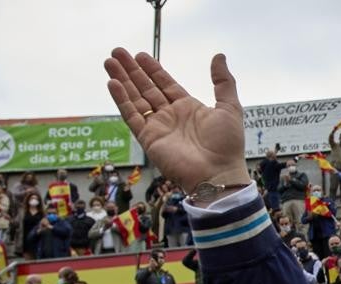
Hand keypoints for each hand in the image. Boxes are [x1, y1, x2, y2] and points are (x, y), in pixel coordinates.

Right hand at [104, 49, 249, 191]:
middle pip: (146, 88)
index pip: (165, 84)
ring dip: (122, 81)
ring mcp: (158, 127)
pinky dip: (122, 100)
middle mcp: (171, 116)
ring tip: (110, 62)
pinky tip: (113, 84)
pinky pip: (132, 116)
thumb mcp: (230, 107)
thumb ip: (223, 82)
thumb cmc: (227, 144)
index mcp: (188, 108)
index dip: (153, 69)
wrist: (218, 174)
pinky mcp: (148, 138)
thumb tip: (219, 56)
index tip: (140, 55)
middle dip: (132, 71)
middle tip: (118, 52)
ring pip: (136, 99)